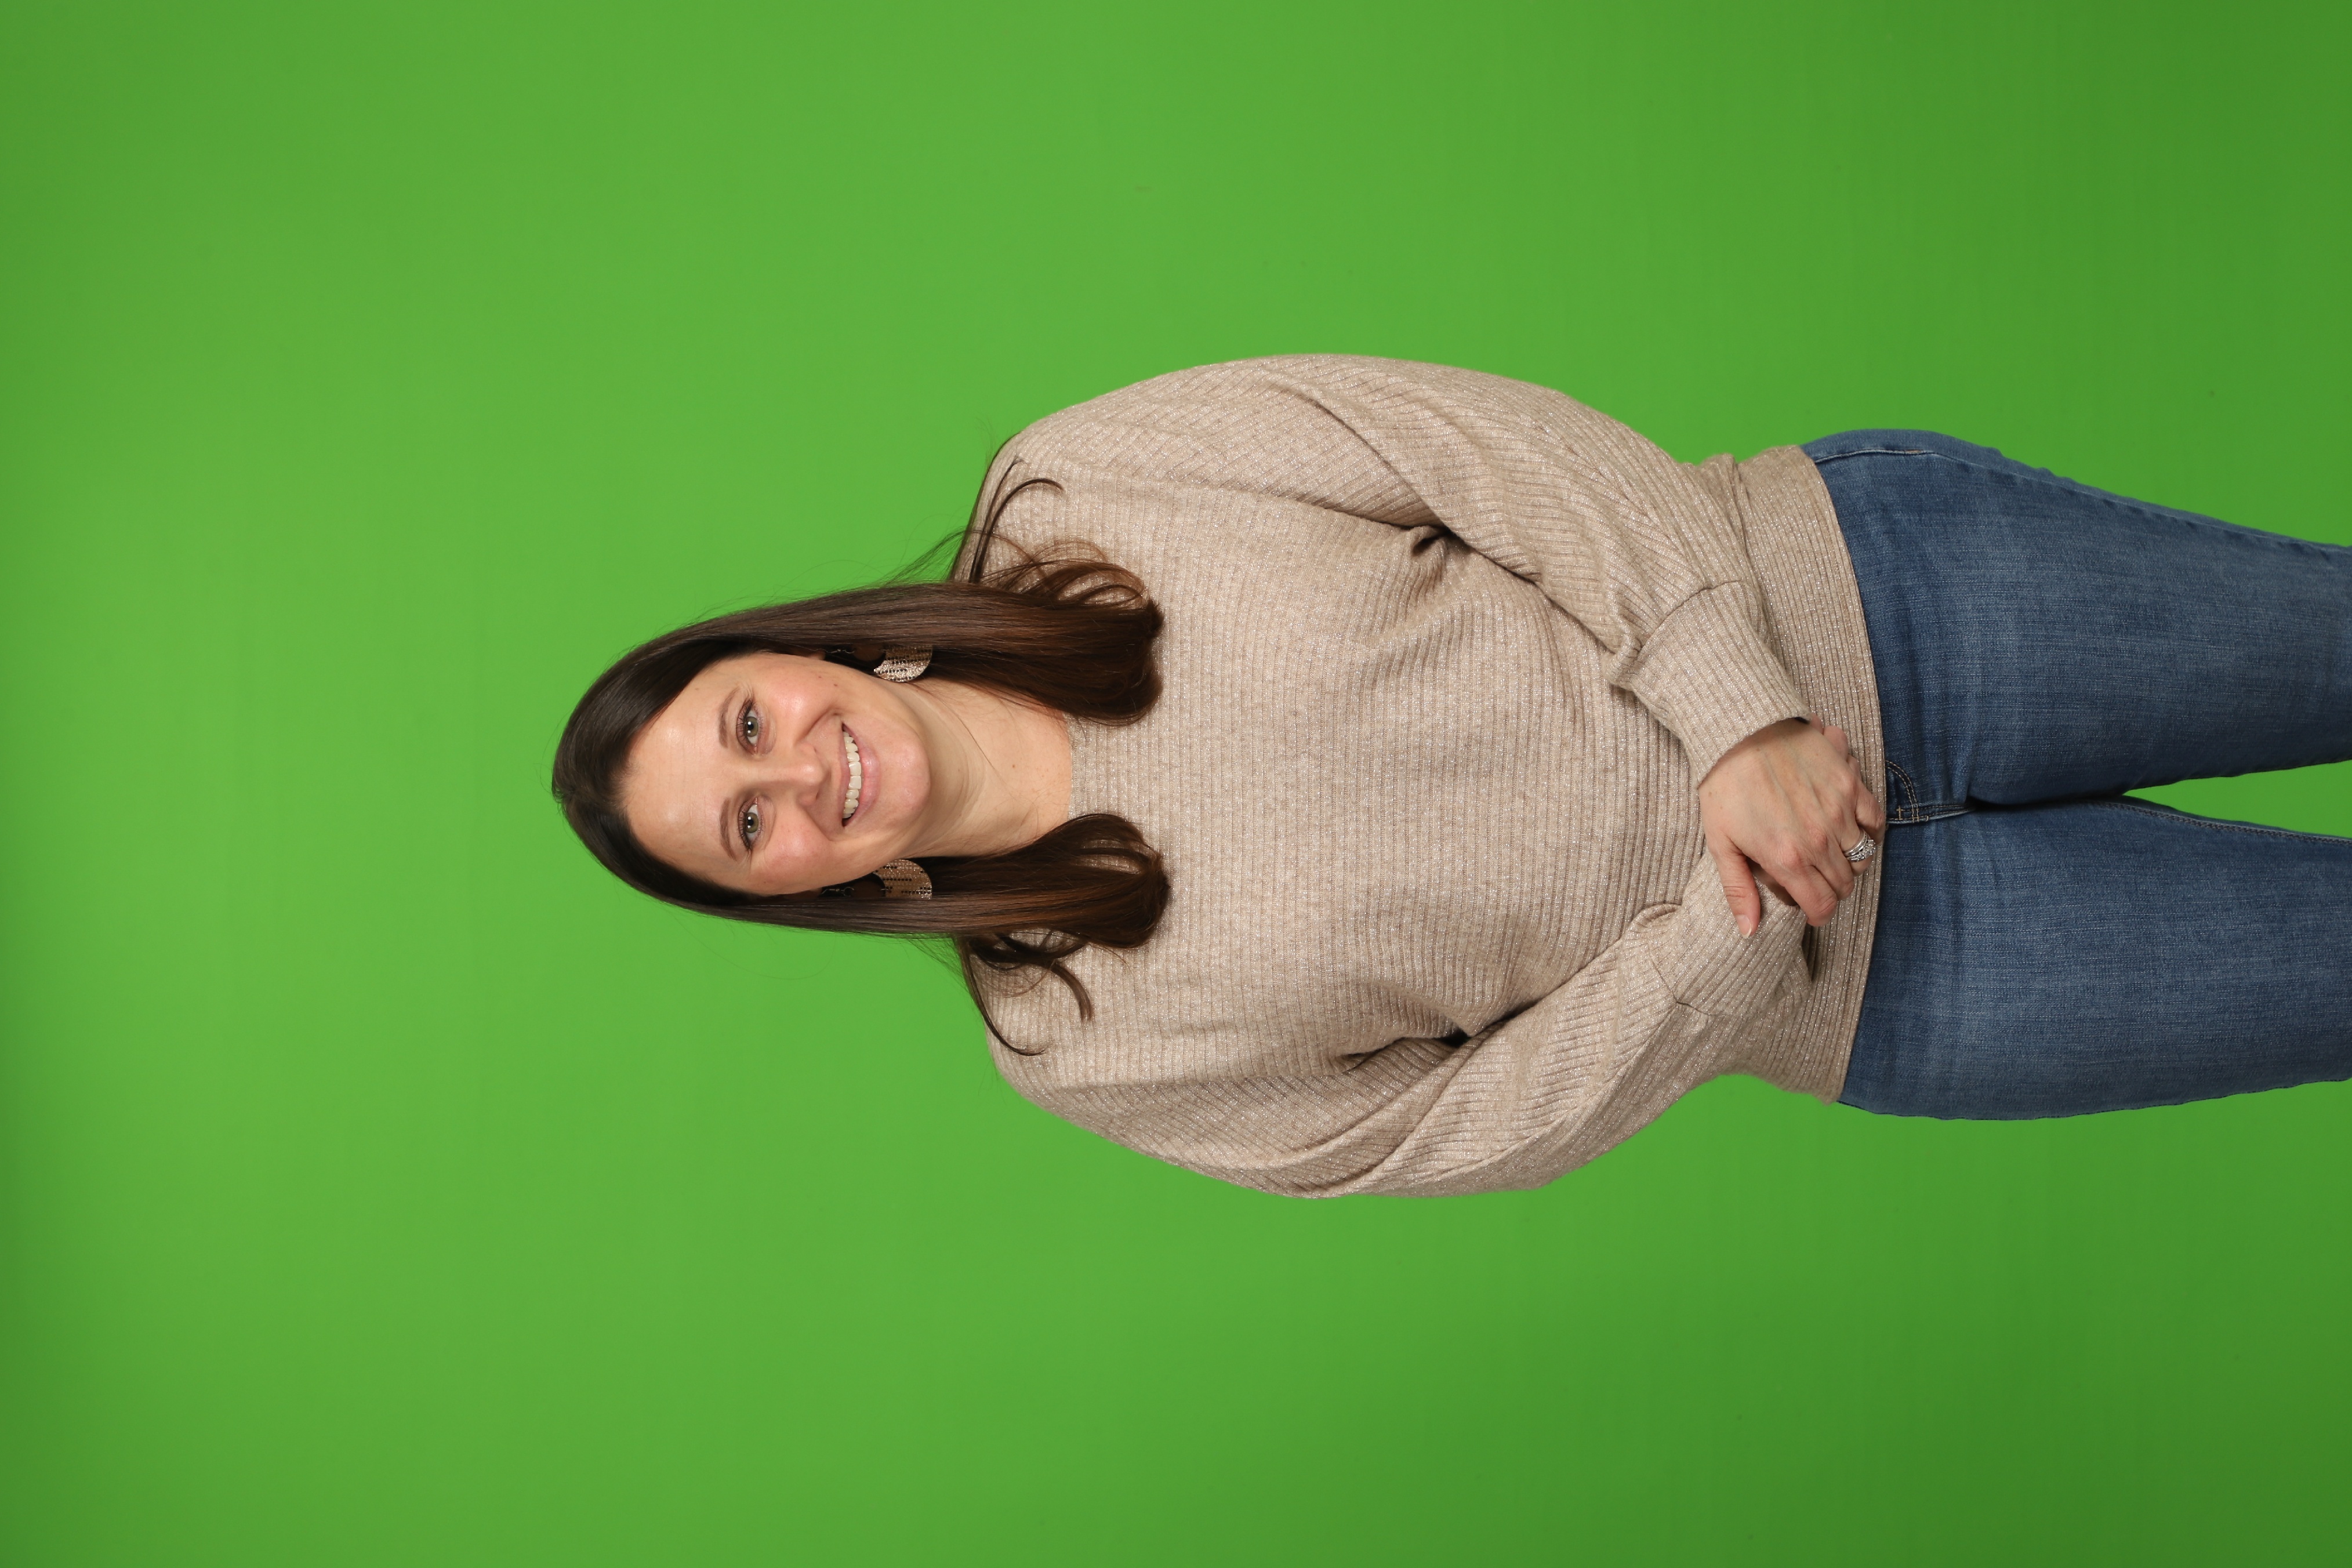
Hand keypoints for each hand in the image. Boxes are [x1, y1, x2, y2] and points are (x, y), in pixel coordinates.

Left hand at [1697, 718, 1886, 935]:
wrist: (1741, 731)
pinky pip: (1876, 820)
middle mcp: (1819, 840)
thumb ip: (1738, 890)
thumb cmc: (1724, 786)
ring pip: (1863, 857)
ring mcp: (1838, 811)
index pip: (1823, 905)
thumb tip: (1749, 930)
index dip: (1819, 914)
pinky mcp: (1850, 785)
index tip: (1812, 909)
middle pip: (1844, 884)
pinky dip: (1868, 830)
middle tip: (1813, 878)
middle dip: (1831, 889)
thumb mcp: (1720, 842)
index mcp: (1787, 859)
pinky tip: (1849, 828)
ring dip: (1850, 862)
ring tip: (1829, 854)